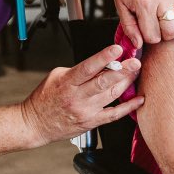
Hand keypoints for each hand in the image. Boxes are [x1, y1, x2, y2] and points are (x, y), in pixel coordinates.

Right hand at [20, 44, 142, 145]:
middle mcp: (77, 97)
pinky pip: (113, 115)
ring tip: (136, 71)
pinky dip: (128, 107)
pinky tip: (138, 99)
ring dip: (126, 82)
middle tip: (135, 61)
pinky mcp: (91, 122)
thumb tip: (99, 63)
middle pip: (103, 82)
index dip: (104, 58)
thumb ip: (77, 70)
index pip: (88, 68)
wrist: (34, 124)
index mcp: (67, 83)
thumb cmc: (44, 99)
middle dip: (122, 71)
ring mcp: (85, 111)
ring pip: (111, 95)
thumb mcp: (55, 76)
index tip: (117, 49)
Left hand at [107, 0, 173, 47]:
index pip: (154, 36)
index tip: (146, 28)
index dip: (149, 36)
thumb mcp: (120, 6)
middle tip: (157, 24)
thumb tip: (139, 45)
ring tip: (163, 9)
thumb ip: (130, 27)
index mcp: (144, 4)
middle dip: (164, 32)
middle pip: (172, 30)